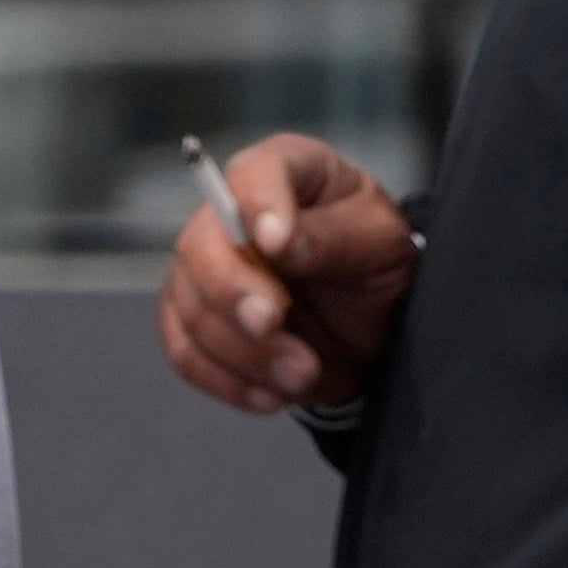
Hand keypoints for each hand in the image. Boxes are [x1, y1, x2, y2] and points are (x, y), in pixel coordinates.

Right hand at [156, 134, 417, 412]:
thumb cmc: (377, 261)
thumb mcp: (381, 244)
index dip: (260, 207)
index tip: (278, 243)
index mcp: (283, 171)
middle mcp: (227, 213)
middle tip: (274, 325)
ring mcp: (203, 267)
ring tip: (302, 374)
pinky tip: (270, 396)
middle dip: (234, 293)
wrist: (372, 319)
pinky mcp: (193, 317)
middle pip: (199, 248)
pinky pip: (186, 351)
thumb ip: (335, 238)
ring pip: (192, 308)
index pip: (254, 175)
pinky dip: (225, 379)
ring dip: (244, 351)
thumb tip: (279, 242)